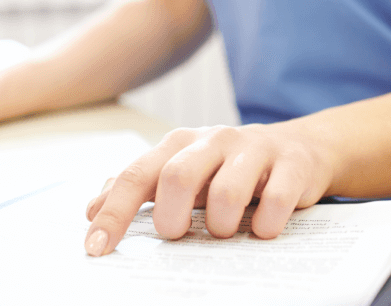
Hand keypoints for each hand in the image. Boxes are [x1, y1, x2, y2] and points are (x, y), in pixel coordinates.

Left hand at [83, 124, 335, 256]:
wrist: (300, 149)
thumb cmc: (227, 168)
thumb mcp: (181, 171)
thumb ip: (138, 188)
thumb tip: (91, 209)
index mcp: (178, 144)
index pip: (135, 177)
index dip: (113, 214)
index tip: (96, 249)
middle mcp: (212, 140)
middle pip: (177, 177)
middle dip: (171, 217)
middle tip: (177, 235)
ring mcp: (253, 150)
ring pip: (227, 191)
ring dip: (222, 224)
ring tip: (224, 232)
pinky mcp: (291, 165)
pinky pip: (276, 199)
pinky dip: (266, 225)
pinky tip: (263, 230)